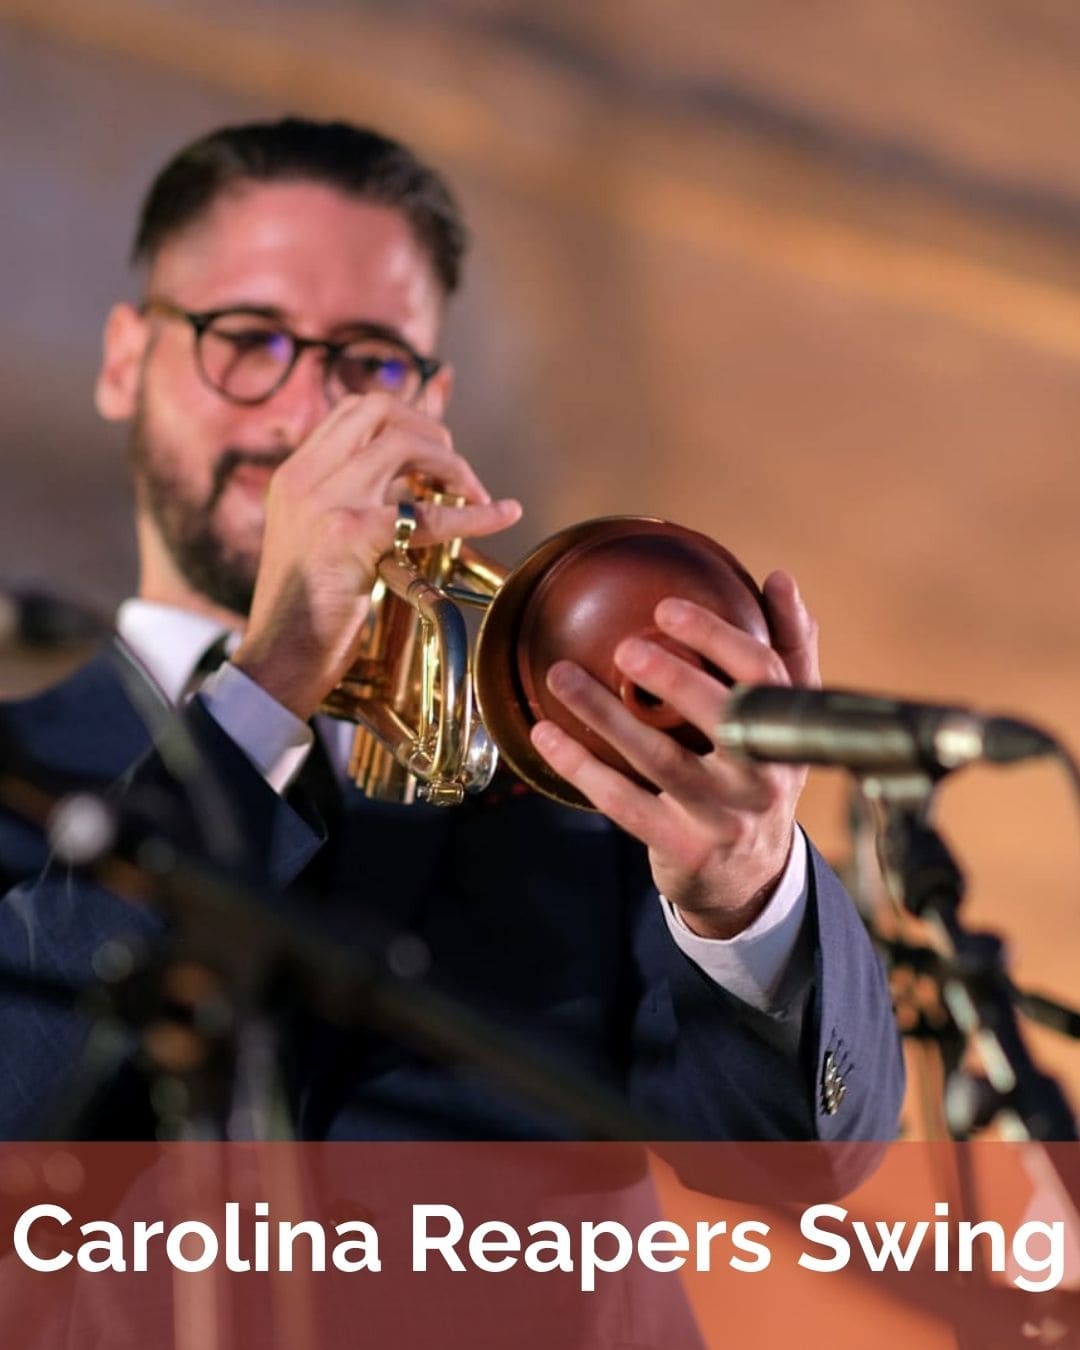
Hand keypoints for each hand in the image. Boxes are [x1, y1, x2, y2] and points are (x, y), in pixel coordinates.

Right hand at [232, 394, 519, 718]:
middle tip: (455, 469)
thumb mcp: (314, 542)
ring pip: (405, 445)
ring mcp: (324, 502)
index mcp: (294, 475)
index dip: (405, 419)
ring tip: (474, 494)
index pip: (355, 411)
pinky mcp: (349, 535)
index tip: (433, 450)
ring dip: (451, 463)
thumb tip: (408, 486)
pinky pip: (427, 514)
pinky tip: (502, 514)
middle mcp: (304, 477)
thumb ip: (349, 506)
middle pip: (379, 411)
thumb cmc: (302, 614)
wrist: (277, 659)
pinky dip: (474, 514)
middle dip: (430, 429)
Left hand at [528, 571, 818, 937]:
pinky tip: (546, 733)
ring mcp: (722, 817)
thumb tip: (780, 578)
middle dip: (672, 678)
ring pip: (659, 759)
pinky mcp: (682, 848)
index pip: (762, 675)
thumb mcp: (782, 720)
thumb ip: (787, 650)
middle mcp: (762, 777)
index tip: (667, 609)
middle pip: (719, 717)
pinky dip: (581, 766)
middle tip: (626, 647)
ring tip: (562, 676)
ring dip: (605, 714)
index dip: (717, 637)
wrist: (750, 876)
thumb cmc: (758, 774)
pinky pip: (623, 802)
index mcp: (785, 731)